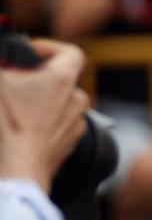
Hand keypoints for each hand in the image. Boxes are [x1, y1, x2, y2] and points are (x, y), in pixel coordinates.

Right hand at [0, 40, 90, 189]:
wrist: (17, 171)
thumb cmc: (7, 125)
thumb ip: (1, 63)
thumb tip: (1, 57)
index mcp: (63, 80)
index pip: (71, 52)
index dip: (48, 48)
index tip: (27, 54)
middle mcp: (76, 100)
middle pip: (61, 79)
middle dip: (36, 77)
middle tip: (12, 81)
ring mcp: (74, 124)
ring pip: (59, 103)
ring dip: (39, 101)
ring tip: (14, 106)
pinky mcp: (68, 145)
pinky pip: (58, 126)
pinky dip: (42, 122)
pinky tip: (21, 128)